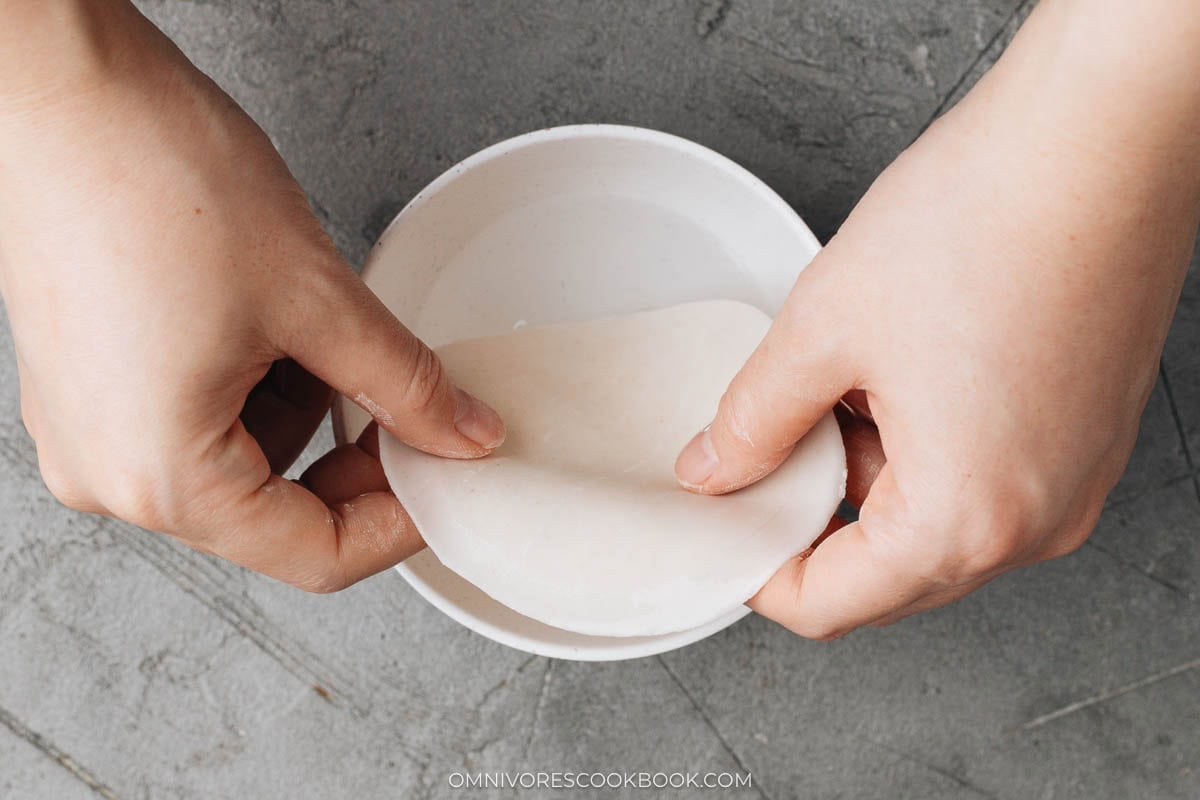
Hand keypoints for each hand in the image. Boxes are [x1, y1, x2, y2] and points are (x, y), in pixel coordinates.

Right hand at [0, 4, 503, 590]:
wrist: (58, 91)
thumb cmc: (152, 179)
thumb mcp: (316, 299)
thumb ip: (407, 386)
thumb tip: (466, 436)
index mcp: (161, 477)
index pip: (313, 555)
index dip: (399, 526)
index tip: (447, 481)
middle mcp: (109, 475)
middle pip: (275, 514)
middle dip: (355, 460)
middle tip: (413, 405)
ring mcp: (91, 433)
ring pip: (243, 462)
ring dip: (307, 412)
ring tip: (317, 326)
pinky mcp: (91, 389)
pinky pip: (200, 421)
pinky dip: (258, 387)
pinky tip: (270, 320)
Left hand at [675, 0, 1199, 637]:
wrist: (1100, 138)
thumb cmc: (984, 221)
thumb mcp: (824, 330)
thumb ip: (754, 420)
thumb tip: (715, 468)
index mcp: (964, 520)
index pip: (832, 606)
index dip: (758, 573)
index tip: (724, 528)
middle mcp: (1034, 525)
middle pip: (886, 576)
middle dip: (814, 517)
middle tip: (770, 441)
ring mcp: (1070, 484)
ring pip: (931, 527)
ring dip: (867, 476)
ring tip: (846, 380)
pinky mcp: (1084, 441)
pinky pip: (981, 485)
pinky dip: (922, 453)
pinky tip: (900, 373)